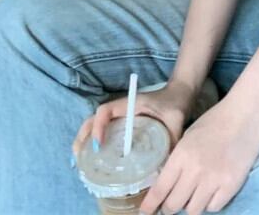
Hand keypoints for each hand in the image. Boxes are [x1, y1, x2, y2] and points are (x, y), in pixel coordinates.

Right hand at [72, 79, 196, 157]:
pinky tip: (92, 159)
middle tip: (78, 158)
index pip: (105, 111)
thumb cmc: (175, 103)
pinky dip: (92, 143)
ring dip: (84, 140)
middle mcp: (120, 110)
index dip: (98, 126)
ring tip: (79, 162)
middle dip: (83, 137)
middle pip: (93, 119)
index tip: (98, 144)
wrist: (179, 93)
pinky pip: (103, 131)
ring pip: (94, 125)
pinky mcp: (122, 124)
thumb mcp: (175, 119)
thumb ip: (172, 138)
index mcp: (130, 104)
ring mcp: (120, 117)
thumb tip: (166, 165)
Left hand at [139, 94, 258, 214]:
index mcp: (182, 155)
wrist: (245, 116)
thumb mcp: (188, 137)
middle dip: (169, 207)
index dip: (151, 204)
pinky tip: (210, 192)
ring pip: (193, 210)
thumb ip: (178, 160)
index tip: (145, 211)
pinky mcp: (231, 186)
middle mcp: (195, 170)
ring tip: (193, 195)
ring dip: (190, 205)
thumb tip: (166, 183)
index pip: (160, 188)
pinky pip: (213, 208)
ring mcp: (214, 180)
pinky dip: (209, 203)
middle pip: (174, 204)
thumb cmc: (215, 122)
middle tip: (170, 204)